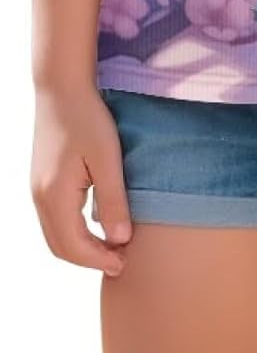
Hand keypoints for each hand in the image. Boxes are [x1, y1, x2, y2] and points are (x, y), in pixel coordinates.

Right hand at [31, 84, 131, 277]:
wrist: (61, 89)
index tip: (123, 263)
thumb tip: (119, 239)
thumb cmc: (86, 118)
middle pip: (60, 247)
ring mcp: (37, 190)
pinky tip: (94, 224)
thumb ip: (113, 201)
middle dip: (89, 259)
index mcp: (54, 196)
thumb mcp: (107, 159)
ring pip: (55, 235)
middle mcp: (40, 198)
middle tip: (120, 260)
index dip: (99, 260)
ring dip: (81, 247)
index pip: (74, 247)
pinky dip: (73, 232)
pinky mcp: (41, 181)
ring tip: (111, 246)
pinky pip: (54, 220)